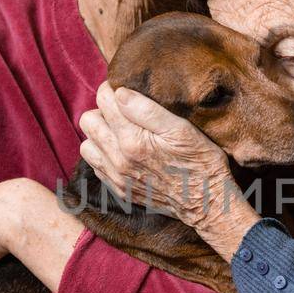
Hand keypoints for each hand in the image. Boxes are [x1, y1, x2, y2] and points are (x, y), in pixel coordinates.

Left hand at [77, 82, 237, 230]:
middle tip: (125, 111)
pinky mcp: (119, 190)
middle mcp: (118, 160)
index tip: (126, 89)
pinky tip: (124, 152)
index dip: (113, 88)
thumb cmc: (200, 162)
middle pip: (88, 121)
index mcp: (132, 140)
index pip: (104, 100)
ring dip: (100, 134)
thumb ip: (147, 110)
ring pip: (86, 145)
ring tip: (122, 131)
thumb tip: (119, 92)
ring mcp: (117, 177)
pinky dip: (104, 155)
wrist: (207, 204)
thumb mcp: (181, 129)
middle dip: (103, 110)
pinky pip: (96, 166)